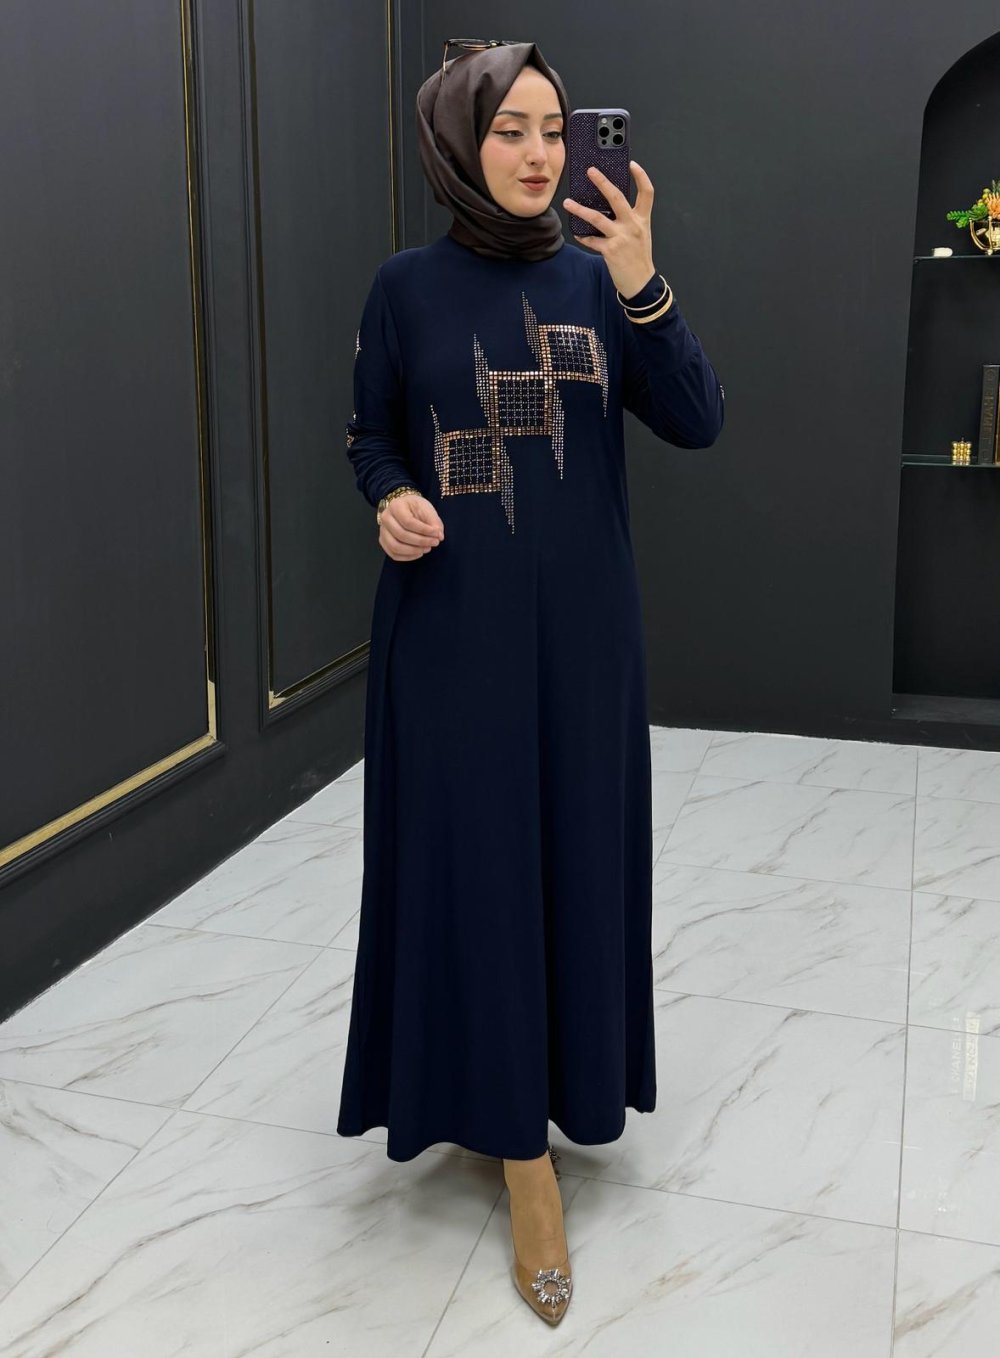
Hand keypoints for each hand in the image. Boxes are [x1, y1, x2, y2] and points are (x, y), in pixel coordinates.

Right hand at [378, 493, 444, 561]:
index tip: (437, 534)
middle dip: (421, 541)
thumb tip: (439, 536)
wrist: (404, 508)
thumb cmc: (415, 507)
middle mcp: (386, 518)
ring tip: (427, 548)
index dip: (424, 530)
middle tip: (434, 543)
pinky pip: (393, 554)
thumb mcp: (426, 508)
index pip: (408, 522)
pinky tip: (419, 553)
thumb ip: (433, 521)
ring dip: (413, 551)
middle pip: (401, 535)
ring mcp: (382, 531)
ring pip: (395, 547)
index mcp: (396, 506)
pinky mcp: (384, 541)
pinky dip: (408, 556)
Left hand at [563, 160, 656, 299]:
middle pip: (617, 197)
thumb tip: (609, 208)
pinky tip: (577, 233)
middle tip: (590, 171)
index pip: (647, 193)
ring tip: (568, 203)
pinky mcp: (610, 250)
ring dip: (580, 209)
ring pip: (597, 218)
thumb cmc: (639, 257)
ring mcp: (621, 237)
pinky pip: (591, 240)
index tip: (632, 164)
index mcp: (642, 219)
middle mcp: (633, 225)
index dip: (641, 176)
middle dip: (602, 182)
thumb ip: (629, 220)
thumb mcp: (640, 234)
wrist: (641, 283)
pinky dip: (583, 236)